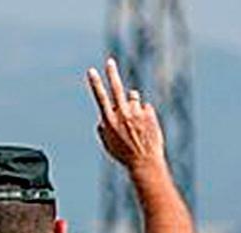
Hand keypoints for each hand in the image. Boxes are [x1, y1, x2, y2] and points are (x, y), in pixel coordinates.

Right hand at [86, 57, 165, 173]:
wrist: (145, 162)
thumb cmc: (125, 155)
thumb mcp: (108, 145)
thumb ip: (103, 130)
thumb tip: (101, 120)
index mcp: (110, 121)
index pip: (101, 97)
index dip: (95, 83)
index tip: (91, 70)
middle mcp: (123, 114)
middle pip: (116, 88)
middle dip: (112, 73)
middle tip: (110, 62)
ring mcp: (137, 113)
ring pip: (133, 97)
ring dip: (132, 103)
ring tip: (135, 120)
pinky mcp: (149, 114)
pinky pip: (145, 107)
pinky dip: (144, 114)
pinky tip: (145, 127)